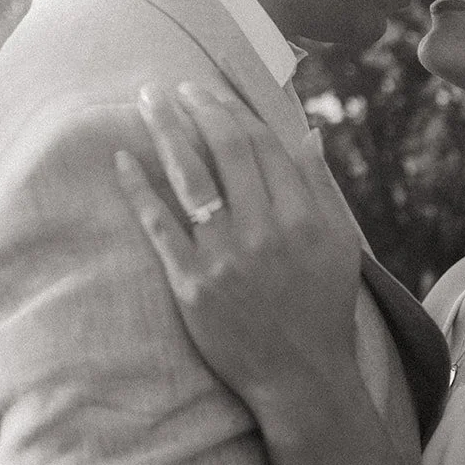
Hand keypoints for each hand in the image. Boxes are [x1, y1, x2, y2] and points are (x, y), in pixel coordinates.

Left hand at [115, 83, 361, 402]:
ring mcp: (225, 257)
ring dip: (167, 131)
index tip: (211, 92)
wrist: (300, 377)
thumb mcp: (341, 246)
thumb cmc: (323, 310)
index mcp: (303, 216)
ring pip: (191, 177)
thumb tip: (309, 135)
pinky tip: (123, 160)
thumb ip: (323, 188)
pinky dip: (140, 188)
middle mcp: (265, 230)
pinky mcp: (192, 284)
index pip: (263, 145)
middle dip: (197, 109)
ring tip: (148, 102)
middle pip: (225, 150)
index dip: (234, 111)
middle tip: (173, 87)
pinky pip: (160, 225)